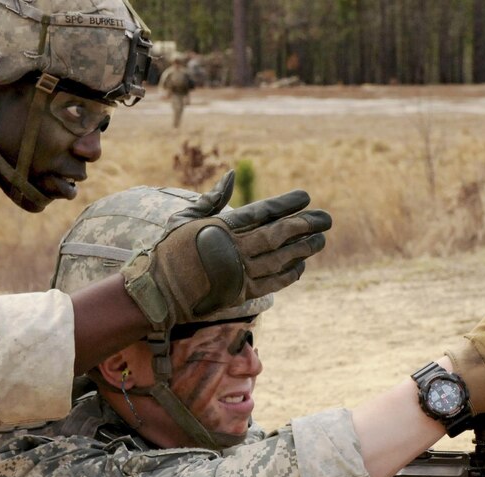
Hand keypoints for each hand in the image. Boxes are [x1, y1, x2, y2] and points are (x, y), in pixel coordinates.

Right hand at [122, 171, 331, 330]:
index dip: (287, 204)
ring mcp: (240, 272)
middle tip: (326, 218)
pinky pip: (273, 282)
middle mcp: (235, 249)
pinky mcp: (240, 293)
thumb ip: (212, 199)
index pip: (263, 211)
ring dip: (304, 249)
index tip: (305, 197)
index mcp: (223, 227)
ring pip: (281, 258)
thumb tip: (231, 176)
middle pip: (279, 234)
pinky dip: (289, 274)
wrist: (157, 290)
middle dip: (306, 225)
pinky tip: (301, 265)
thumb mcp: (186, 218)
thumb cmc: (169, 250)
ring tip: (320, 240)